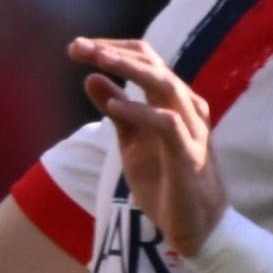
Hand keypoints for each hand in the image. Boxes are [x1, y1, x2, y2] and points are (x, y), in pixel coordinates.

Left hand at [75, 36, 227, 257]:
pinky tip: (113, 107)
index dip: (113, 49)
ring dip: (128, 70)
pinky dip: (140, 112)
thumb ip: (117, 109)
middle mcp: (186, 107)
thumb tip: (91, 77)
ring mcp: (191, 128)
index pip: (146, 60)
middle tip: (77, 46)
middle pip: (153, 65)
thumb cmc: (166, 180)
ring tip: (95, 62)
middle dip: (114, 52)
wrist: (195, 225)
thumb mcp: (132, 141)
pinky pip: (166, 124)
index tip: (77, 47)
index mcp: (173, 101)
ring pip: (164, 85)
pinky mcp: (189, 153)